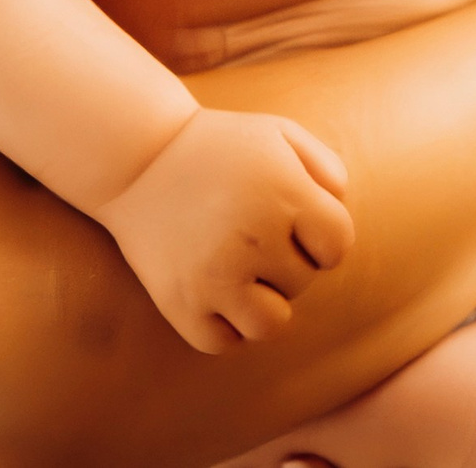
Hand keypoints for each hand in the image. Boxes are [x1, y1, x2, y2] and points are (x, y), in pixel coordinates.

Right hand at [95, 107, 355, 354]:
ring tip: (241, 272)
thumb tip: (340, 210)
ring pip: (270, 324)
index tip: (296, 224)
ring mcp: (214, 275)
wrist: (135, 157)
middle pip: (302, 281)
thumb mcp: (277, 133)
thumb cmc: (217, 145)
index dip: (322, 238)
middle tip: (250, 234)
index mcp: (284, 193)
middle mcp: (253, 238)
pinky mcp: (179, 303)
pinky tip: (215, 291)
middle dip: (285, 261)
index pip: (337, 246)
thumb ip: (325, 167)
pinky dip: (225, 325)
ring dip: (263, 302)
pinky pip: (223, 342)